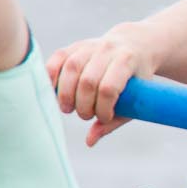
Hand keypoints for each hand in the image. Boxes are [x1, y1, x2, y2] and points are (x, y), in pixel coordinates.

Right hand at [48, 24, 159, 145]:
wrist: (134, 45)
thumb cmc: (135, 79)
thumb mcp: (135, 99)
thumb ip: (113, 121)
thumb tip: (89, 141)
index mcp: (127, 61)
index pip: (108, 88)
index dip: (102, 108)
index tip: (104, 117)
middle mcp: (108, 50)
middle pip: (87, 81)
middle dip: (83, 105)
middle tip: (85, 116)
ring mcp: (90, 45)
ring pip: (70, 69)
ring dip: (65, 94)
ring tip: (68, 108)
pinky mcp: (75, 46)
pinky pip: (57, 59)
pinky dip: (51, 76)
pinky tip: (53, 92)